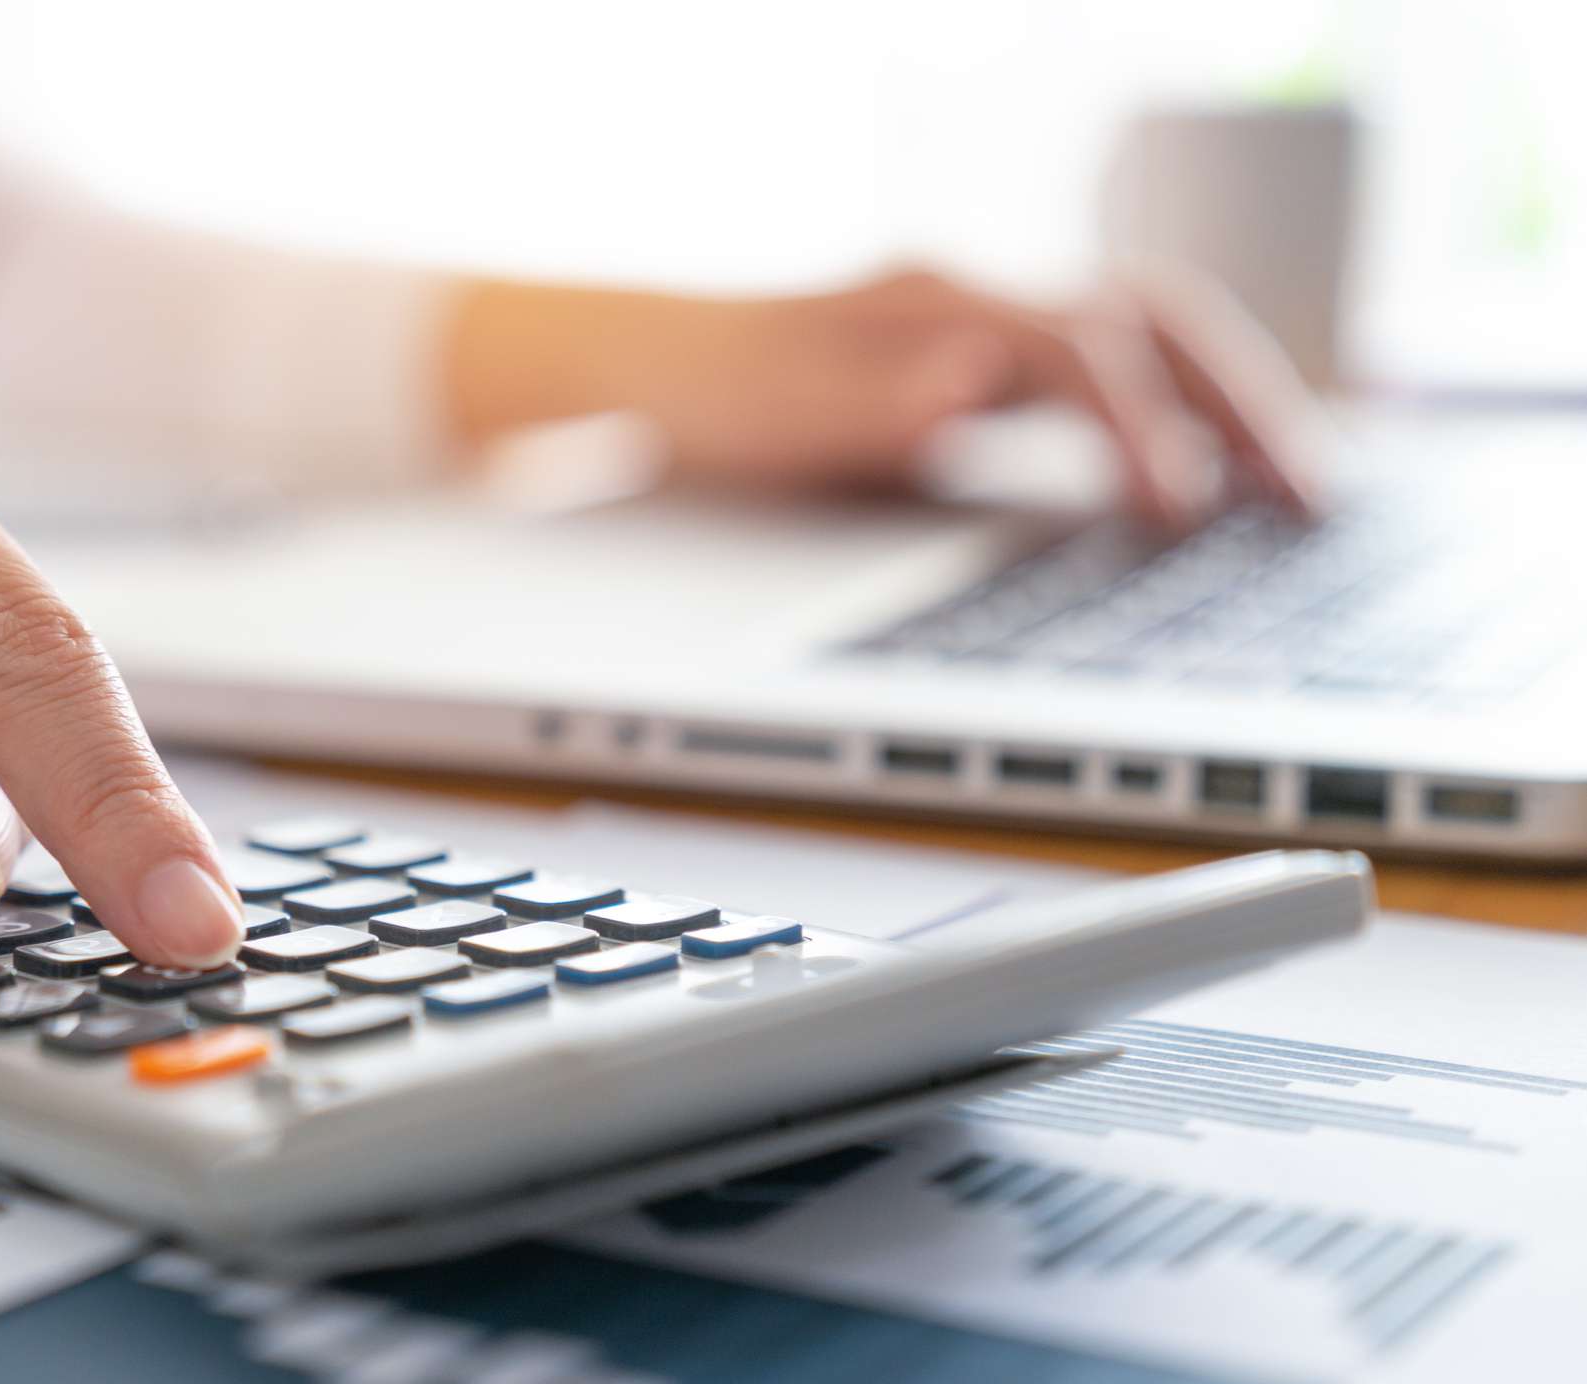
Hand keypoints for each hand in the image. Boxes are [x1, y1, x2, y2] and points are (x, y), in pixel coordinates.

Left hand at [445, 266, 1320, 527]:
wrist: (641, 365)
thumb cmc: (701, 396)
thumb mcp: (770, 413)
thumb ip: (872, 401)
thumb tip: (974, 380)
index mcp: (934, 303)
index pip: (1080, 347)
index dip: (1143, 426)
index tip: (1186, 510)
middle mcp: (974, 300)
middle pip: (1152, 321)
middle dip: (1244, 401)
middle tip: (1314, 497)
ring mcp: (982, 330)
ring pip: (1145, 342)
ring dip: (1228, 406)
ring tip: (1295, 492)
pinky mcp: (980, 369)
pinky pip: (1109, 376)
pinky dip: (1174, 419)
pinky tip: (1199, 481)